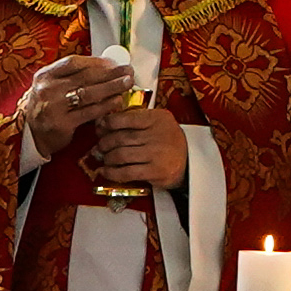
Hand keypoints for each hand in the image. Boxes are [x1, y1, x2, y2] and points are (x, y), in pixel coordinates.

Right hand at [13, 52, 142, 156]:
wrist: (31, 136)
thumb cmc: (47, 107)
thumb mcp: (51, 87)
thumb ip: (71, 77)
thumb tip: (105, 66)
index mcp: (45, 75)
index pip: (73, 62)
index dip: (96, 61)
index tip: (114, 62)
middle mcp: (47, 89)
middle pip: (84, 77)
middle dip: (110, 73)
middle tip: (128, 71)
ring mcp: (53, 107)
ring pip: (89, 94)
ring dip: (111, 88)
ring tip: (127, 84)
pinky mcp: (62, 124)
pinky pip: (88, 112)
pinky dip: (105, 106)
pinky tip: (117, 102)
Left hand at [75, 101, 190, 188]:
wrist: (190, 161)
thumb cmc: (167, 140)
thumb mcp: (156, 122)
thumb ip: (134, 120)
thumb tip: (101, 124)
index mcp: (156, 118)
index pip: (125, 118)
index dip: (107, 123)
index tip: (100, 128)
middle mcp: (157, 134)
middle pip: (120, 138)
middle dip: (104, 143)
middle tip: (100, 147)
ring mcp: (156, 154)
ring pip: (120, 155)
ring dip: (107, 158)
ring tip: (105, 159)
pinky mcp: (155, 172)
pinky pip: (126, 172)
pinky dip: (112, 173)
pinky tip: (105, 171)